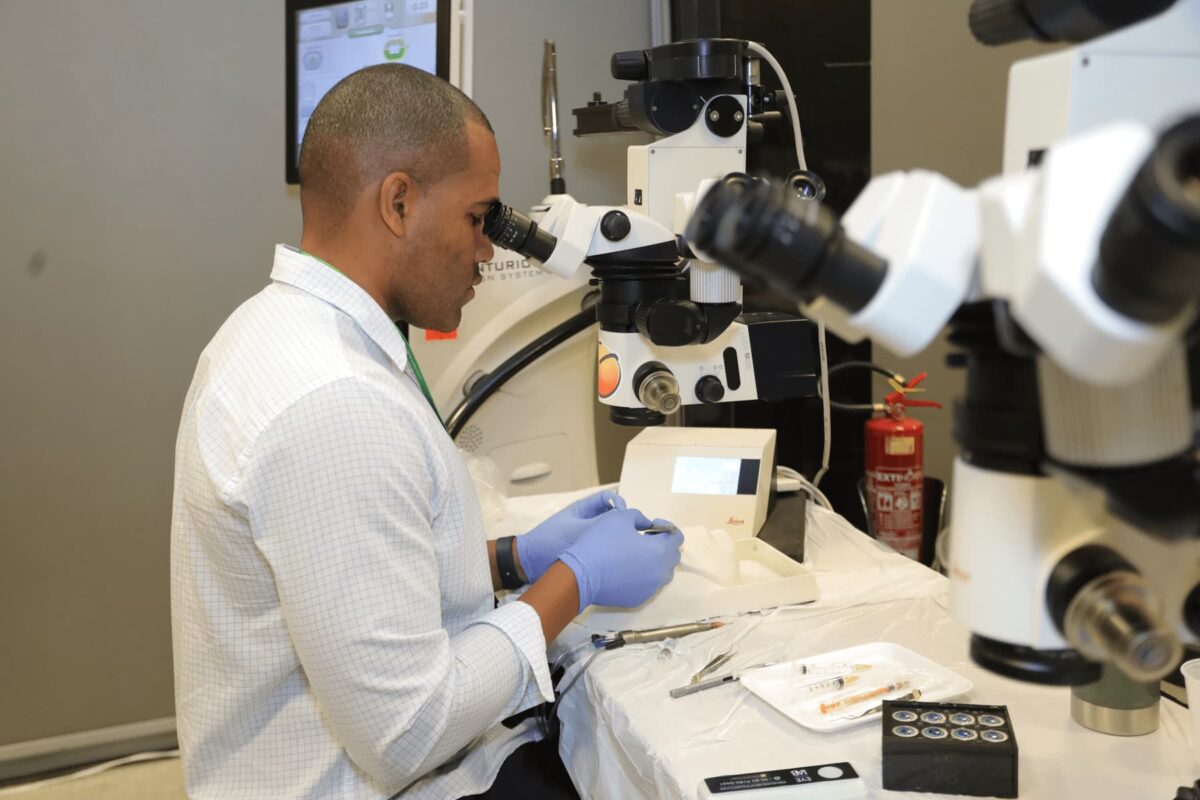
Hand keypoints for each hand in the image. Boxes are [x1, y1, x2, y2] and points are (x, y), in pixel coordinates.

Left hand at [516, 490, 626, 581]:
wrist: (530, 563)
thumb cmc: (550, 542)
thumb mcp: (579, 530)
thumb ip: (601, 524)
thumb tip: (623, 520)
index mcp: (583, 509)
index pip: (607, 499)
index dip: (619, 503)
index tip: (625, 515)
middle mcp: (587, 520)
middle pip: (612, 516)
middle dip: (624, 522)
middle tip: (633, 531)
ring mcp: (587, 536)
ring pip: (610, 533)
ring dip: (619, 537)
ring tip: (628, 545)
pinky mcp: (586, 552)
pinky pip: (604, 547)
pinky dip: (613, 550)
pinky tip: (619, 557)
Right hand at [557, 510, 683, 612]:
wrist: (580, 575)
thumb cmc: (601, 543)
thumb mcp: (619, 517)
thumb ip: (638, 517)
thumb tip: (645, 525)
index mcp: (660, 551)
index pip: (677, 538)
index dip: (666, 527)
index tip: (651, 526)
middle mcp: (660, 573)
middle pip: (672, 556)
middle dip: (662, 545)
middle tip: (644, 539)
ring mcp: (650, 589)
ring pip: (662, 573)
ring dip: (655, 562)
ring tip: (635, 554)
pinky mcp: (638, 599)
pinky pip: (648, 585)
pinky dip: (643, 576)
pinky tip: (626, 569)